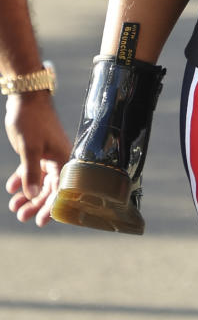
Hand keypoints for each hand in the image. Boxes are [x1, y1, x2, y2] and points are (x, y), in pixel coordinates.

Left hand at [5, 93, 71, 225]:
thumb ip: (30, 172)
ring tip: (14, 207)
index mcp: (64, 159)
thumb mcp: (29, 148)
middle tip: (22, 217)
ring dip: (28, 195)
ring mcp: (48, 156)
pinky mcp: (38, 151)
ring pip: (40, 182)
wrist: (26, 98)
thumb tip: (32, 194)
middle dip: (36, 204)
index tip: (41, 221)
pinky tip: (11, 188)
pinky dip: (22, 180)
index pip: (61, 190)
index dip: (52, 207)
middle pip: (50, 189)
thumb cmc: (32, 120)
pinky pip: (32, 171)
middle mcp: (59, 159)